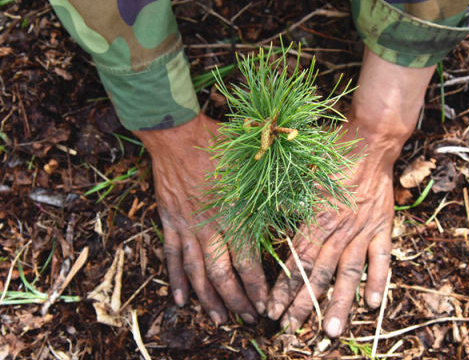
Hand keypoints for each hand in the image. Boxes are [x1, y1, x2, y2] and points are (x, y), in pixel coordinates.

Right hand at [134, 113, 267, 323]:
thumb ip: (273, 185)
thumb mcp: (253, 161)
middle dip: (236, 300)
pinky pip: (172, 255)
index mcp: (234, 212)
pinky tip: (182, 298)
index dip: (256, 286)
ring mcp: (187, 225)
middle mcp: (210, 225)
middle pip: (222, 273)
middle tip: (247, 319)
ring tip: (218, 319)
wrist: (177, 132)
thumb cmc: (219, 142)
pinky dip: (176, 278)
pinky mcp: (170, 221)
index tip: (265, 304)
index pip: (247, 261)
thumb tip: (298, 200)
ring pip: (197, 271)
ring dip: (208, 298)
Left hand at [266, 49, 435, 337]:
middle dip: (302, 304)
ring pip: (347, 273)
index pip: (295, 262)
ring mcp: (362, 231)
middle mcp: (337, 229)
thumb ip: (287, 206)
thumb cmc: (329, 154)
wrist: (368, 139)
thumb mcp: (300, 176)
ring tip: (330, 330)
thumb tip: (267, 227)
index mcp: (314, 218)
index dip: (282, 288)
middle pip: (317, 274)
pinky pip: (381, 259)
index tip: (271, 310)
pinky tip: (373, 304)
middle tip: (290, 329)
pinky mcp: (382, 227)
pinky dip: (378, 281)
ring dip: (338, 303)